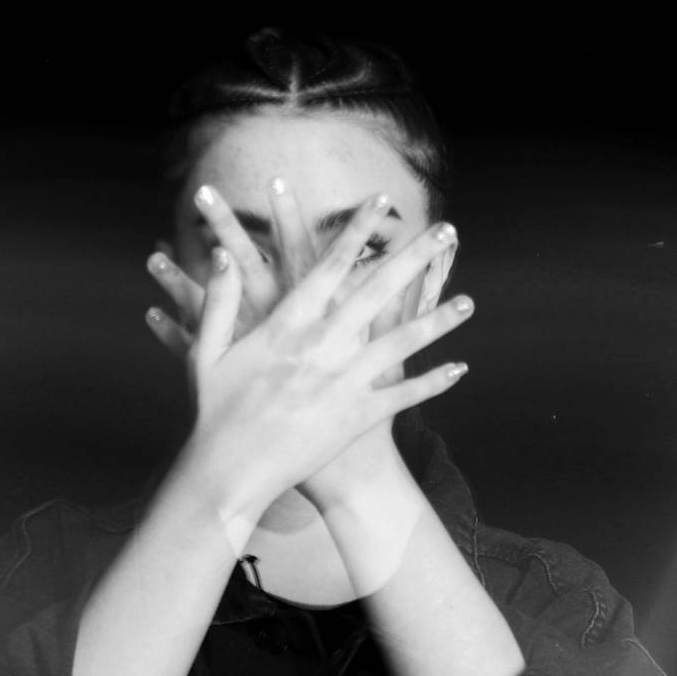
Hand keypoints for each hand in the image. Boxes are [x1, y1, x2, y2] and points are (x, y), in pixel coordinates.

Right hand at [146, 183, 470, 520]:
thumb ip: (220, 300)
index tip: (380, 202)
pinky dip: (433, 384)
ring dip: (438, 321)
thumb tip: (223, 253)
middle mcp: (322, 347)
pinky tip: (460, 369)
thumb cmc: (214, 412)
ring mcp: (344, 382)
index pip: (329, 266)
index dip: (356, 231)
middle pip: (378, 292)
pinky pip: (403, 397)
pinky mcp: (356, 417)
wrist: (230, 473)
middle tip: (445, 230)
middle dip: (414, 258)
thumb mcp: (207, 351)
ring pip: (402, 344)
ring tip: (469, 302)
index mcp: (286, 325)